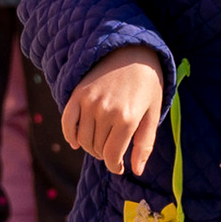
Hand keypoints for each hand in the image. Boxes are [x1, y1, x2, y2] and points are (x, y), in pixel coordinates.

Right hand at [61, 48, 166, 175]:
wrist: (132, 50)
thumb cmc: (148, 83)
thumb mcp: (153, 113)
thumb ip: (144, 144)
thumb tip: (135, 171)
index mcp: (126, 118)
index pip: (112, 156)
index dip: (115, 166)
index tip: (119, 168)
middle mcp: (105, 111)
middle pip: (97, 149)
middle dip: (106, 155)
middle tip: (114, 151)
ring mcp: (89, 102)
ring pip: (83, 140)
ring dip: (91, 147)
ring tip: (101, 144)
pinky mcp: (78, 95)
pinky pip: (68, 123)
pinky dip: (70, 136)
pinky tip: (77, 143)